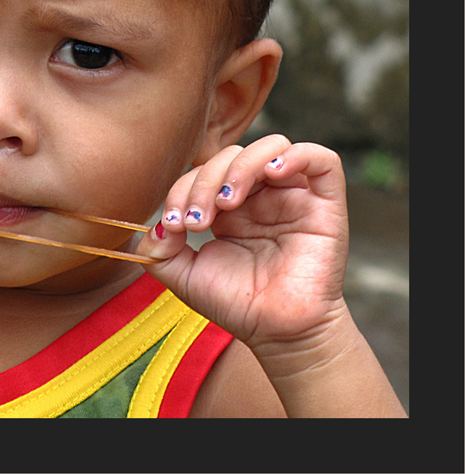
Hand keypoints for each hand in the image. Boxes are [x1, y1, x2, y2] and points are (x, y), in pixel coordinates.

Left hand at [137, 135, 349, 352]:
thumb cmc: (235, 303)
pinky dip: (296, 155)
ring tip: (228, 202)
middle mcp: (261, 194)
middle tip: (197, 221)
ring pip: (271, 147)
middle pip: (232, 155)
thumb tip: (155, 225)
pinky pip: (322, 160)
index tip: (174, 225)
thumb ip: (159, 249)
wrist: (277, 333)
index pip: (204, 171)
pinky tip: (271, 173)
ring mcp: (293, 196)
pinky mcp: (325, 204)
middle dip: (205, 181)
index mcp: (229, 205)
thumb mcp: (183, 275)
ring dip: (240, 167)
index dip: (183, 189)